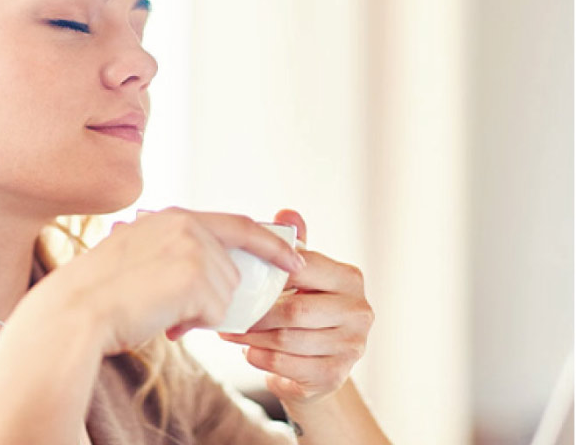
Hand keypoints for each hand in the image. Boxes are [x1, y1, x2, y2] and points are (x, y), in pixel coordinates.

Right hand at [47, 208, 305, 355]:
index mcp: (174, 216)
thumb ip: (176, 253)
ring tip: (160, 310)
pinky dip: (195, 323)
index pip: (239, 225)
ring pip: (225, 293)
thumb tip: (213, 276)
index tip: (293, 258)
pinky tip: (164, 319)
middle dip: (215, 297)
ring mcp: (193, 247)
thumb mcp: (139, 256)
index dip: (270, 242)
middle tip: (175, 308)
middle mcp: (187, 224)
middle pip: (232, 270)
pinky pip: (216, 311)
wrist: (78, 309)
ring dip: (199, 311)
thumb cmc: (102, 292)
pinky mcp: (195, 274)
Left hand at [219, 210, 373, 405]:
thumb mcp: (302, 275)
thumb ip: (295, 245)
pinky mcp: (336, 375)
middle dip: (255, 312)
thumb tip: (286, 212)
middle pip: (295, 310)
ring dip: (251, 336)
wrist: (318, 364)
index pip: (305, 268)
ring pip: (287, 339)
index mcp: (350, 279)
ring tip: (229, 331)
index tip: (240, 274)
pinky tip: (248, 351)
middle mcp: (359, 311)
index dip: (270, 272)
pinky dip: (262, 357)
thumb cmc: (305, 308)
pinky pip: (287, 364)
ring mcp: (352, 346)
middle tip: (227, 309)